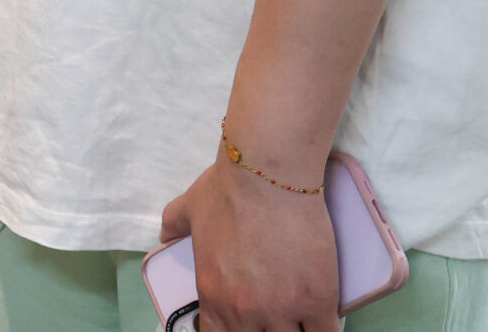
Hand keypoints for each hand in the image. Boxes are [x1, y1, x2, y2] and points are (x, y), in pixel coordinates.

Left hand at [157, 154, 339, 331]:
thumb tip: (164, 236)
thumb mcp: (189, 207)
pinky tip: (323, 326)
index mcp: (213, 295)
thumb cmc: (228, 187)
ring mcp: (283, 310)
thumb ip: (172, 226)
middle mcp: (245, 311)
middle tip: (272, 320)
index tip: (243, 325)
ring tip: (298, 319)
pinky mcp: (318, 302)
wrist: (269, 173)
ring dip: (293, 331)